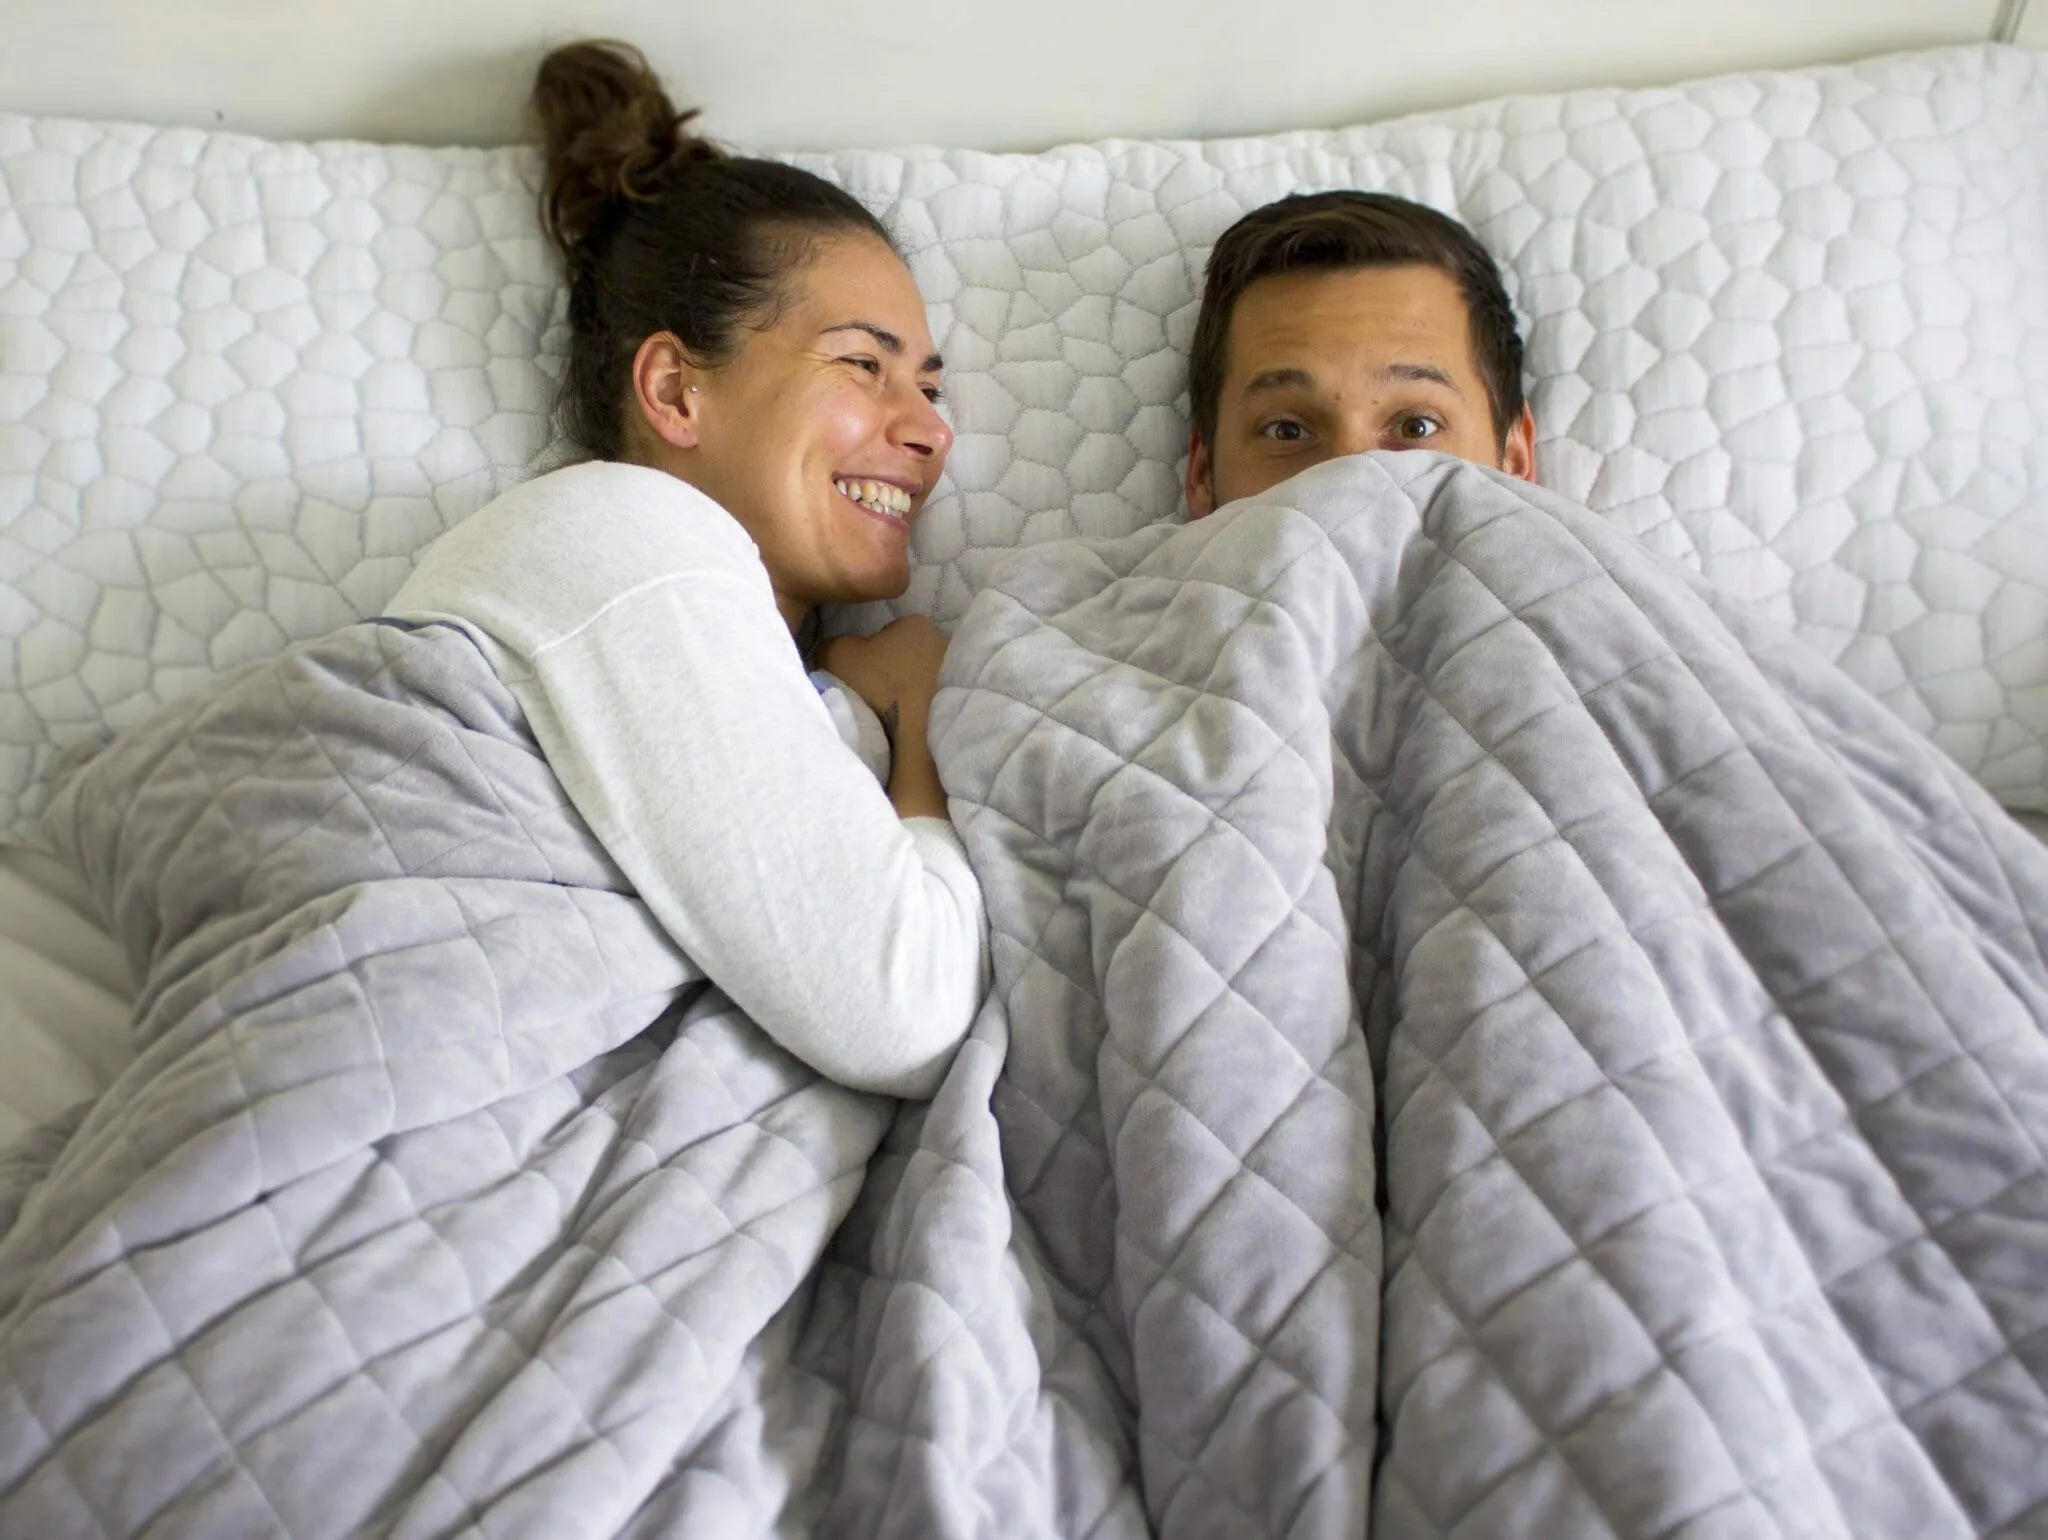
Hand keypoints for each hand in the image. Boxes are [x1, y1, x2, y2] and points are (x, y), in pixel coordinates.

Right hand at [816, 616, 950, 819]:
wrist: (925, 734)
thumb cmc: (882, 687)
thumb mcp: (838, 656)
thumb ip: (831, 646)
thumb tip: (831, 651)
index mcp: (915, 624)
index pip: (890, 632)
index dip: (874, 653)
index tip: (866, 677)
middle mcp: (945, 641)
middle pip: (912, 655)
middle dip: (900, 672)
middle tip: (882, 699)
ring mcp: (963, 673)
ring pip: (931, 679)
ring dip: (919, 694)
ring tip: (902, 718)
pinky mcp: (973, 703)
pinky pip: (946, 703)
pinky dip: (934, 713)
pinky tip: (921, 729)